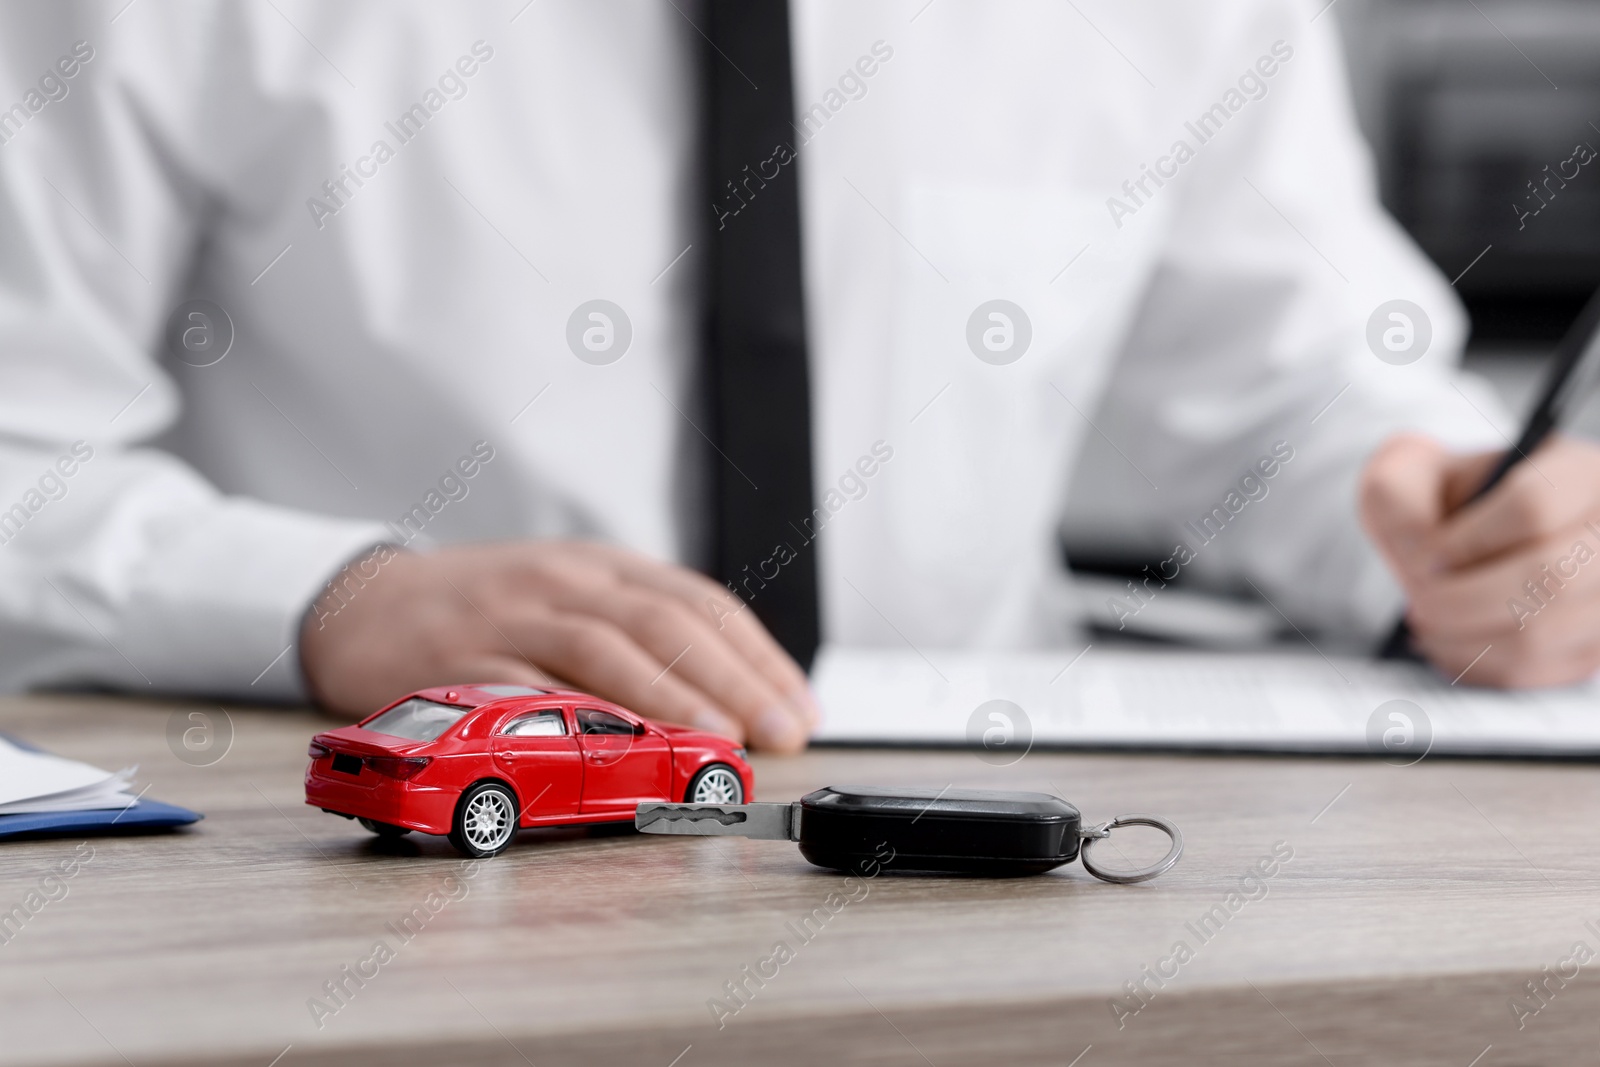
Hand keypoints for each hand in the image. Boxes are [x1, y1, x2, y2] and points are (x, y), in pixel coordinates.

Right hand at [298, 540, 816, 751]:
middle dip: (735, 680)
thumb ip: (635, 630)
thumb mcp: (567, 596)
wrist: (364, 603)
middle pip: (666, 623)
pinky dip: (579, 716)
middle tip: (783, 733)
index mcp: (601, 566)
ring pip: (606, 649)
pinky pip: (528, 688)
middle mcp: (563, 581)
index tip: (800, 708)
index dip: (758, 656)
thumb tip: (727, 693)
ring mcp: (511, 617)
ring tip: (723, 739)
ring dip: (672, 696)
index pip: (699, 602)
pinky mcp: (461, 660)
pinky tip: (621, 744)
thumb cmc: (483, 610)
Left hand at [1360, 432, 1599, 686]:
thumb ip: (1398, 499)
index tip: (1424, 560)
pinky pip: (1537, 670)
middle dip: (1463, 600)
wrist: (1466, 536)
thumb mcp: (1409, 477)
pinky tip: (1448, 644)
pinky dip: (1480, 665)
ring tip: (1426, 624)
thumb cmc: (1443, 502)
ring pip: (1542, 634)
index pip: (1534, 506)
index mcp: (1577, 474)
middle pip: (1550, 578)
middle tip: (1419, 604)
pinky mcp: (1593, 646)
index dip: (1468, 542)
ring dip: (1465, 639)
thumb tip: (1420, 556)